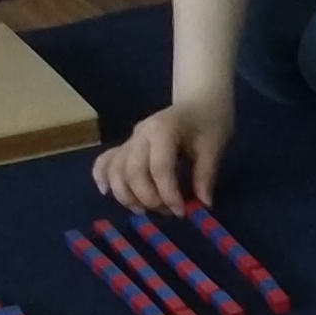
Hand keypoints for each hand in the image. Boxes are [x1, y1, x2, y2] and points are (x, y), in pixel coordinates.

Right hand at [92, 97, 228, 213]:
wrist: (198, 102)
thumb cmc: (208, 122)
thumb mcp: (214, 146)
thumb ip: (206, 174)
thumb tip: (203, 204)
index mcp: (163, 129)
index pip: (159, 167)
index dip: (168, 193)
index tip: (181, 211)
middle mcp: (140, 134)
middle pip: (132, 171)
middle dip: (148, 198)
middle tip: (169, 212)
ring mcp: (129, 139)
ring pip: (115, 171)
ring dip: (127, 196)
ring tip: (147, 210)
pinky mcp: (125, 146)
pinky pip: (105, 161)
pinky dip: (101, 177)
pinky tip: (106, 192)